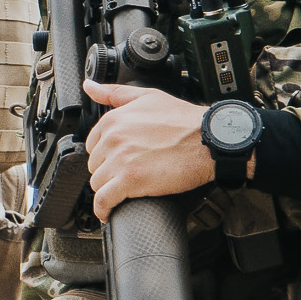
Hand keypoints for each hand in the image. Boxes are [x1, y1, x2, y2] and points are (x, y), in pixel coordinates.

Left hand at [82, 79, 213, 221]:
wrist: (209, 140)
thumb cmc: (184, 120)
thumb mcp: (147, 97)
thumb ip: (114, 93)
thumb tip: (91, 87)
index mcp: (114, 120)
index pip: (93, 145)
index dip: (105, 155)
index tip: (116, 161)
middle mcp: (113, 138)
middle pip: (95, 165)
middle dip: (108, 172)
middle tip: (126, 175)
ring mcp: (120, 160)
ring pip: (98, 183)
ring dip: (108, 190)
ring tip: (123, 192)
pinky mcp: (130, 181)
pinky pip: (104, 200)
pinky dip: (104, 209)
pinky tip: (108, 212)